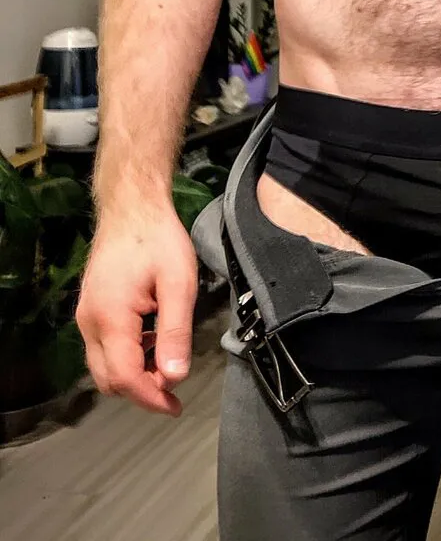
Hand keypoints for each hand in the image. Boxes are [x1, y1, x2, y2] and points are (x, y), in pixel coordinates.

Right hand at [77, 208, 197, 416]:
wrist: (133, 209)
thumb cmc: (157, 239)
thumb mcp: (179, 284)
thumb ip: (176, 332)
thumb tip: (175, 375)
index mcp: (110, 318)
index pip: (125, 378)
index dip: (151, 398)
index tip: (175, 406)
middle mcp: (90, 321)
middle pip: (109, 379)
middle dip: (142, 390)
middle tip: (174, 387)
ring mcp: (87, 315)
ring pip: (104, 366)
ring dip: (134, 373)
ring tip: (167, 360)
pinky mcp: (91, 309)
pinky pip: (103, 347)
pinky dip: (127, 355)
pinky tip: (153, 339)